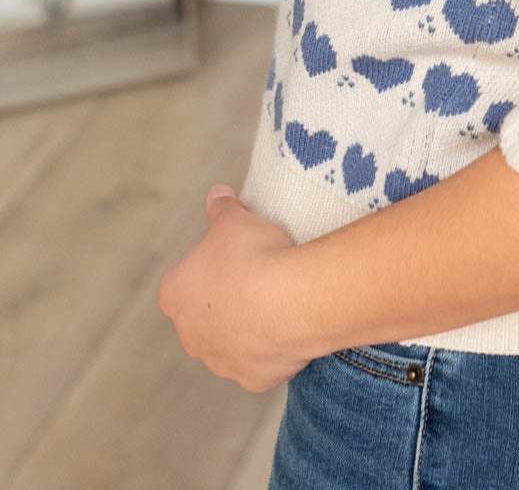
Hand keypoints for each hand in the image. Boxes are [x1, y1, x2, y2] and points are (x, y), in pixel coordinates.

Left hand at [157, 185, 315, 392]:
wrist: (289, 300)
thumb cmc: (253, 255)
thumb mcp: (234, 219)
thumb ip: (221, 207)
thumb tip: (216, 194)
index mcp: (175, 295)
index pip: (184, 281)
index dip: (209, 267)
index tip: (234, 257)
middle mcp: (189, 335)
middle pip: (204, 316)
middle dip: (225, 302)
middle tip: (256, 278)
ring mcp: (220, 362)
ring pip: (231, 343)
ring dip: (247, 328)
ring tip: (278, 301)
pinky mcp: (251, 379)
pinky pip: (260, 362)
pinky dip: (272, 349)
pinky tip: (288, 327)